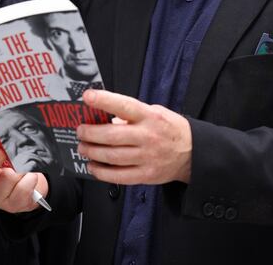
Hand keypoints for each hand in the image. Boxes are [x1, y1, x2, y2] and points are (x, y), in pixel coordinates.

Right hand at [0, 134, 48, 212]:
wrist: (27, 189)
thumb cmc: (12, 168)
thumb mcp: (3, 154)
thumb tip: (1, 130)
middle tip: (1, 151)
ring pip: (8, 179)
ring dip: (20, 168)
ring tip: (24, 164)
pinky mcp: (13, 204)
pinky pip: (23, 189)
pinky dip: (30, 179)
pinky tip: (31, 176)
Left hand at [77, 89, 191, 184]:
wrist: (192, 153)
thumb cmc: (169, 129)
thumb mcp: (154, 112)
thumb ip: (131, 115)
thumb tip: (103, 118)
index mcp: (149, 116)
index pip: (124, 106)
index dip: (104, 100)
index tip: (87, 96)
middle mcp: (147, 136)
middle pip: (111, 135)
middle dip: (90, 133)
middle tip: (80, 131)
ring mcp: (147, 157)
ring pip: (111, 156)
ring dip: (92, 152)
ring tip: (83, 147)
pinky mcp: (146, 175)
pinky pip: (118, 176)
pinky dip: (101, 172)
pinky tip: (93, 166)